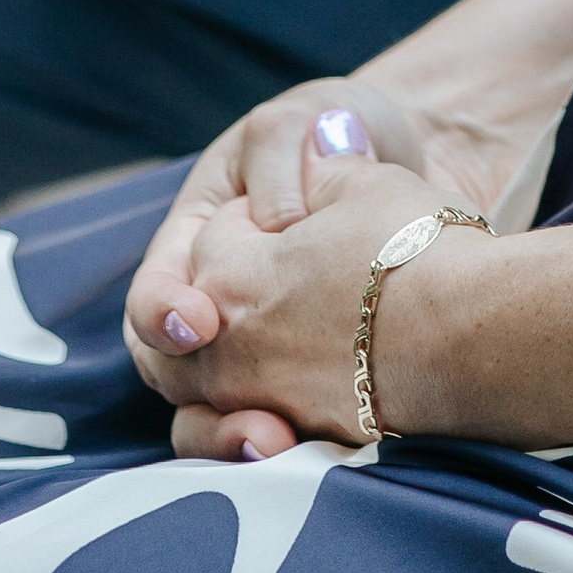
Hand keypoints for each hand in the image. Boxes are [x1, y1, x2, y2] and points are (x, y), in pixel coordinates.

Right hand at [125, 71, 447, 446]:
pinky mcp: (303, 382)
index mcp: (196, 244)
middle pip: (178, 379)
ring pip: (220, 420)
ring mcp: (255, 352)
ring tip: (279, 448)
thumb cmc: (340, 128)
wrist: (416, 157)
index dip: (162, 314)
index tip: (196, 320)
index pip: (156, 296)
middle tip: (252, 419)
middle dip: (205, 409)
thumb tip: (280, 219)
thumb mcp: (303, 120)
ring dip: (237, 444)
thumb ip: (279, 154)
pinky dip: (291, 450)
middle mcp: (215, 309)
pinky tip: (320, 453)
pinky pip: (281, 429)